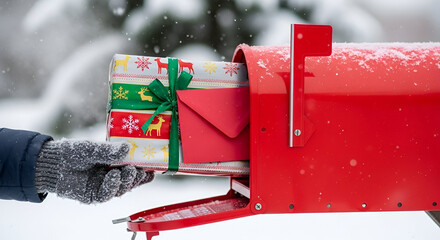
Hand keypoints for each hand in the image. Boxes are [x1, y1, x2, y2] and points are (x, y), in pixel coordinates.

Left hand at [35, 139, 152, 203]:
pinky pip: (107, 194)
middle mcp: (110, 177)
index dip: (143, 170)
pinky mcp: (93, 196)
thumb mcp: (93, 148)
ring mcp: (102, 187)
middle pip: (129, 182)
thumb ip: (109, 151)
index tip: (153, 167)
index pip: (132, 169)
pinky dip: (112, 186)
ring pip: (121, 190)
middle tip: (140, 169)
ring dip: (127, 181)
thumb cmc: (72, 152)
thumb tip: (127, 148)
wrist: (52, 163)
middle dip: (137, 177)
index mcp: (113, 165)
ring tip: (128, 170)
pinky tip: (113, 176)